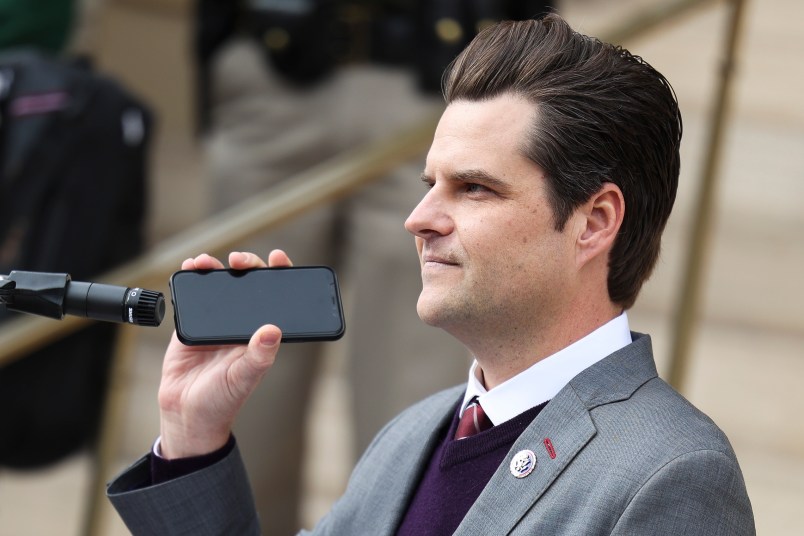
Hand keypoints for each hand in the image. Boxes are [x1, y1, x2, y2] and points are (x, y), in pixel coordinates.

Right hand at [157, 249, 292, 457]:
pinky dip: (191, 280)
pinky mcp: (192, 324)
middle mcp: (241, 324)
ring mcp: (215, 322)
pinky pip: (192, 297)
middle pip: (247, 284)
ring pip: (219, 285)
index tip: (277, 258)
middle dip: (245, 265)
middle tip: (239, 260)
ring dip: (214, 268)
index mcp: (260, 334)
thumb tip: (273, 330)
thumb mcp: (244, 377)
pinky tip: (189, 268)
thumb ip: (259, 356)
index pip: (276, 297)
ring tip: (206, 262)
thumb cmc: (222, 400)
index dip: (278, 274)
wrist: (186, 414)